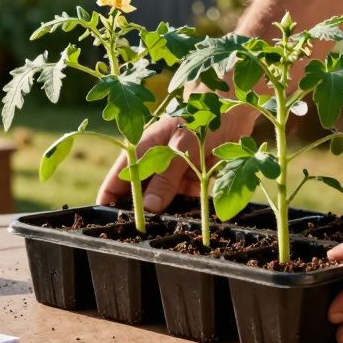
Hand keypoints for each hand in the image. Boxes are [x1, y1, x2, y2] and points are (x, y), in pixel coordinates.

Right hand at [95, 106, 254, 211]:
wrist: (233, 110)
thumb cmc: (200, 119)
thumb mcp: (181, 148)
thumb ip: (165, 178)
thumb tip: (148, 207)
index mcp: (142, 150)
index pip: (118, 178)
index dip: (109, 199)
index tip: (108, 221)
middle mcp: (154, 162)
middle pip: (140, 193)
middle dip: (140, 211)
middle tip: (141, 232)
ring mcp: (173, 170)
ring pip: (163, 198)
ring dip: (166, 211)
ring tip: (167, 227)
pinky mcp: (191, 177)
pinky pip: (184, 198)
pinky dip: (187, 205)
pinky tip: (190, 213)